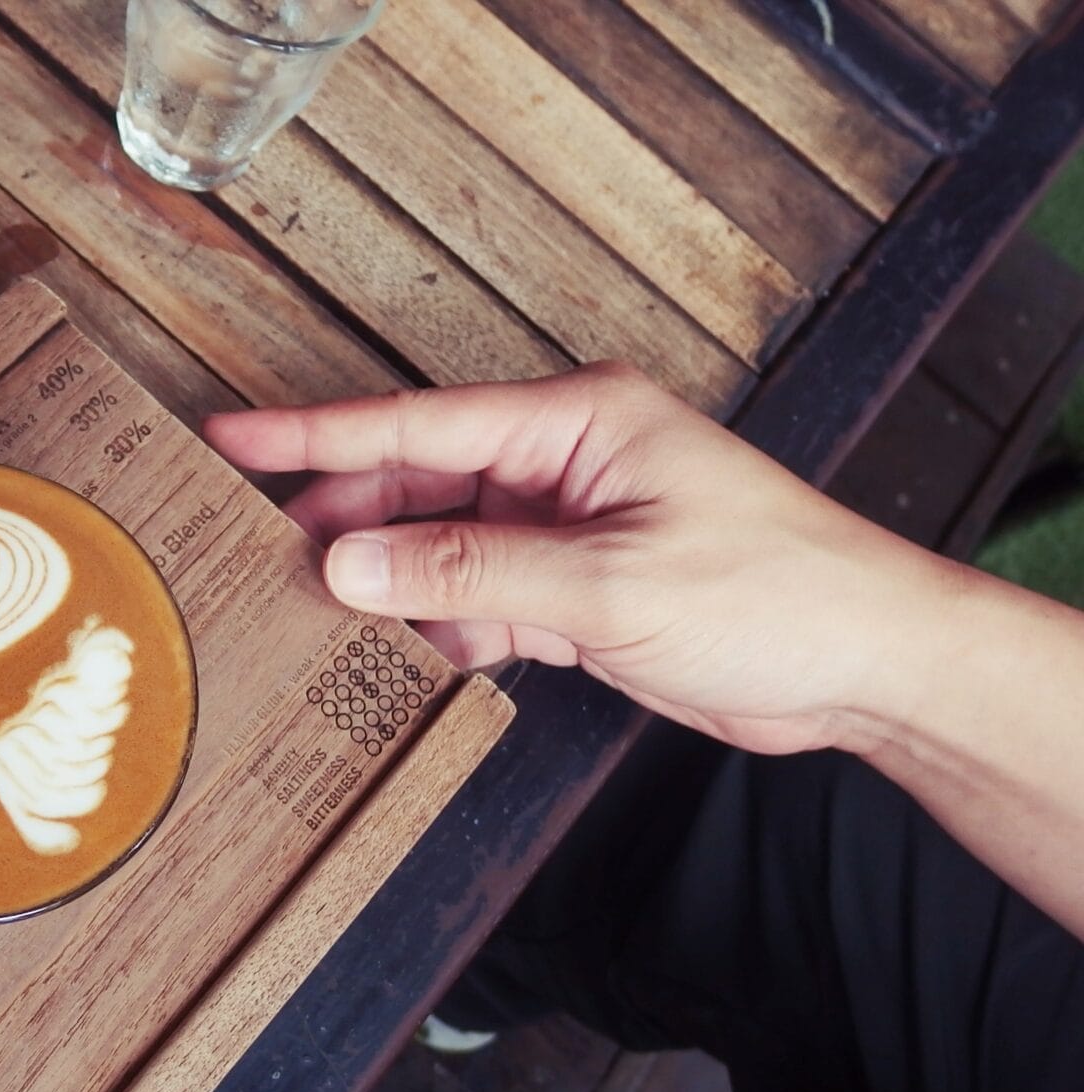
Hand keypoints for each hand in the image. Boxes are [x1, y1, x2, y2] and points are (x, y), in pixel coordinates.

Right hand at [203, 364, 962, 755]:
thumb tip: (351, 562)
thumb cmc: (775, 592)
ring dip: (390, 584)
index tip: (231, 437)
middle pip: (418, 487)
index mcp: (576, 422)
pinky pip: (480, 601)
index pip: (417, 426)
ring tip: (313, 615)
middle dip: (343, 522)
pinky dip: (444, 628)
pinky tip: (406, 654)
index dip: (315, 436)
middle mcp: (562, 465)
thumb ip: (472, 574)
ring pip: (442, 550)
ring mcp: (567, 529)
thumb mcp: (608, 585)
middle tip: (257, 557)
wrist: (865, 664)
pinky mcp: (577, 592)